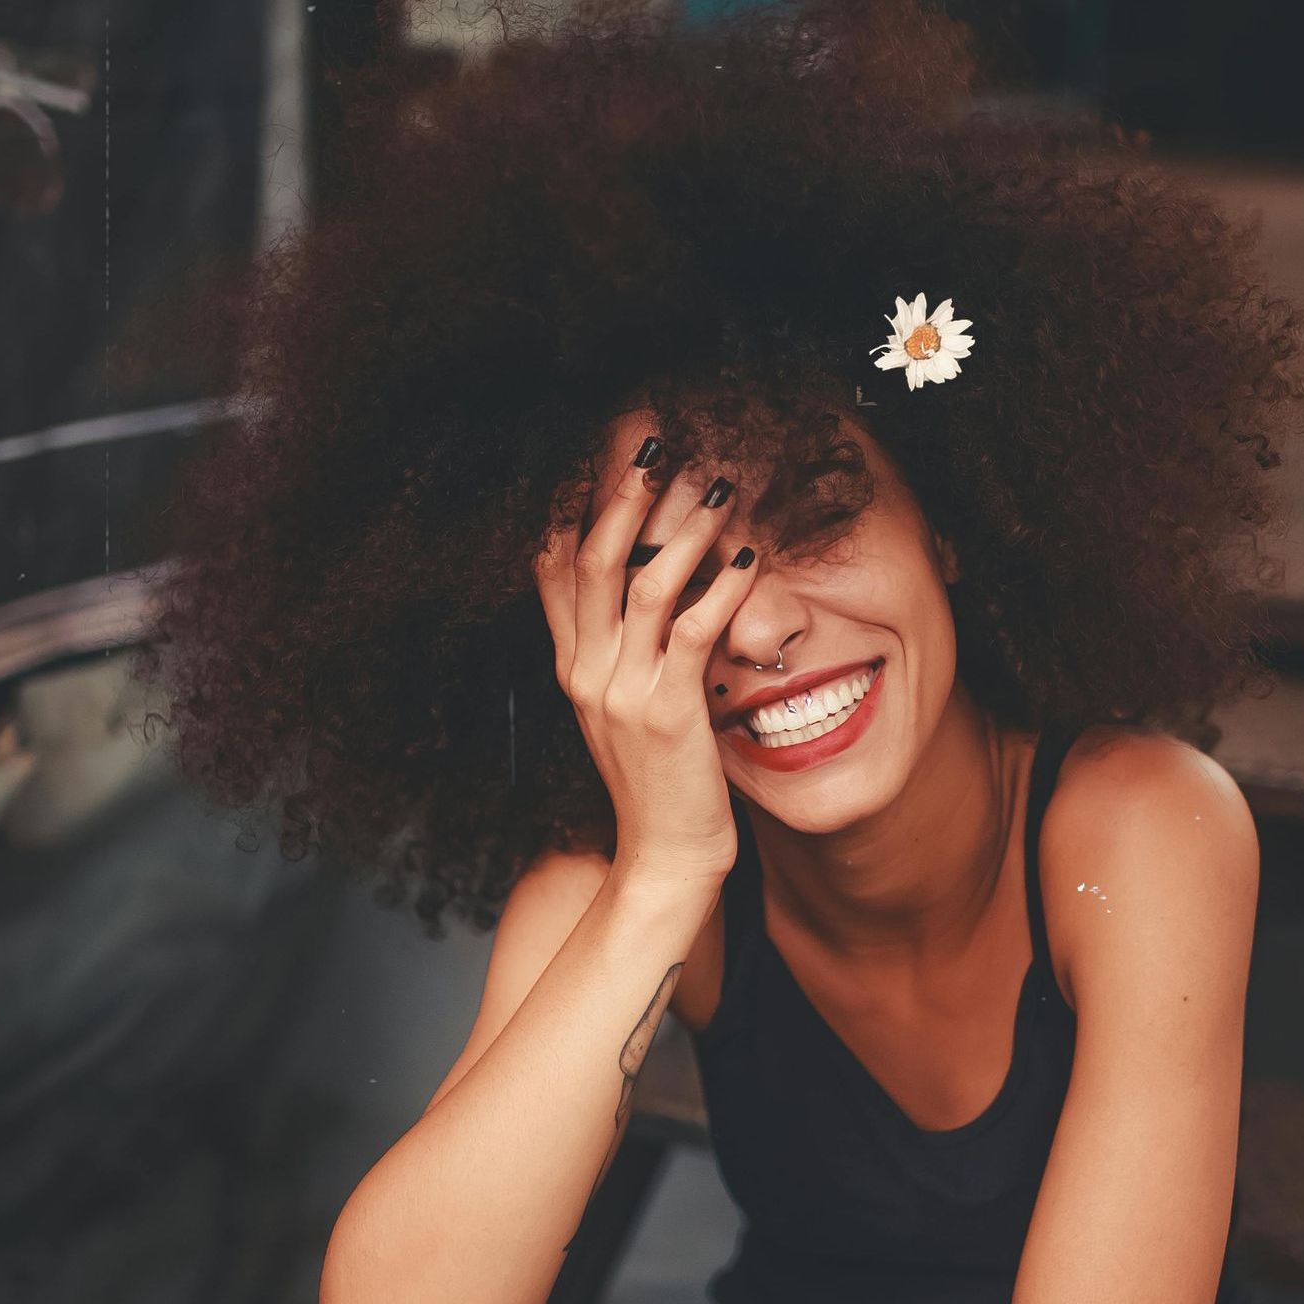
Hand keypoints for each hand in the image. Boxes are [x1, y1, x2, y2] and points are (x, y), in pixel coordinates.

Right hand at [533, 430, 758, 889]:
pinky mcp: (668, 712)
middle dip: (622, 495)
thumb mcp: (627, 712)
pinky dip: (723, 589)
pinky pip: (694, 631)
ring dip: (683, 530)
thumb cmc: (659, 785)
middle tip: (657, 444)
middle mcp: (587, 673)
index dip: (572, 504)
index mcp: (573, 669)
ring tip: (718, 489)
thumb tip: (647, 597)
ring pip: (642, 585)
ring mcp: (622, 692)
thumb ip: (626, 655)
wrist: (663, 858)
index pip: (553, 568)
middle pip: (591, 559)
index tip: (598, 453)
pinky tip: (750, 561)